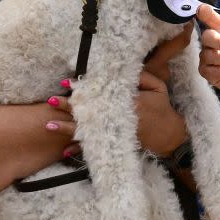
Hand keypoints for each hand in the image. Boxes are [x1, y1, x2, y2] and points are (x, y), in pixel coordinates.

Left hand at [45, 23, 193, 157]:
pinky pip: (94, 148)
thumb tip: (123, 69)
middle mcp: (118, 119)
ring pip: (86, 130)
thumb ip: (142, 76)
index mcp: (127, 102)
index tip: (66, 83)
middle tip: (51, 100)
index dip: (82, 88)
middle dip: (69, 107)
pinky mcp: (115, 146)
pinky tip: (64, 151)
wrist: (170, 136)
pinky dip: (79, 150)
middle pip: (89, 112)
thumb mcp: (158, 87)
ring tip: (49, 124)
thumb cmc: (163, 109)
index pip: (100, 93)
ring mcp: (115, 134)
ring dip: (67, 128)